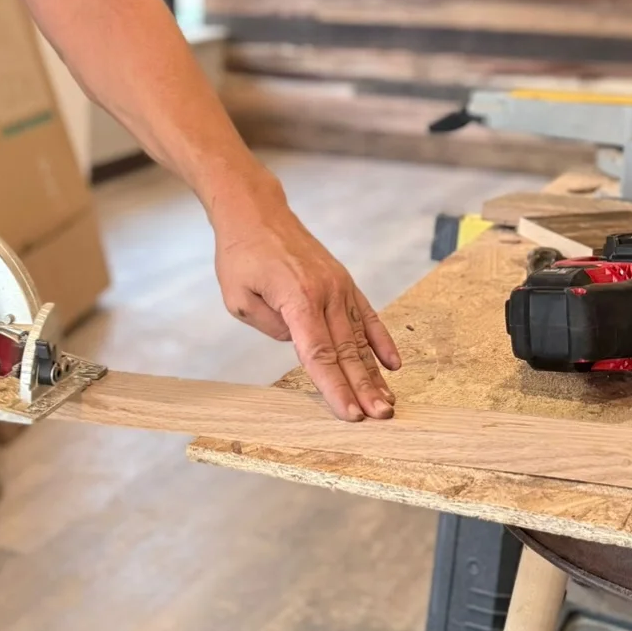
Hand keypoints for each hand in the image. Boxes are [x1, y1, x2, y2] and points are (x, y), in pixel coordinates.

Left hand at [213, 193, 401, 421]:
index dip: (335, 387)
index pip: (319, 354)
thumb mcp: (238, 299)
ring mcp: (338, 286)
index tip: (350, 414)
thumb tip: (299, 345)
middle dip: (364, 388)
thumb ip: (271, 327)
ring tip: (387, 401)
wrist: (257, 213)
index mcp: (297, 298)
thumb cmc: (241, 256)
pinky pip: (367, 315)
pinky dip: (381, 341)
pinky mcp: (343, 282)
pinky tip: (393, 364)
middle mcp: (325, 293)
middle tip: (380, 417)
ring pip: (359, 338)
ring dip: (374, 372)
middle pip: (346, 351)